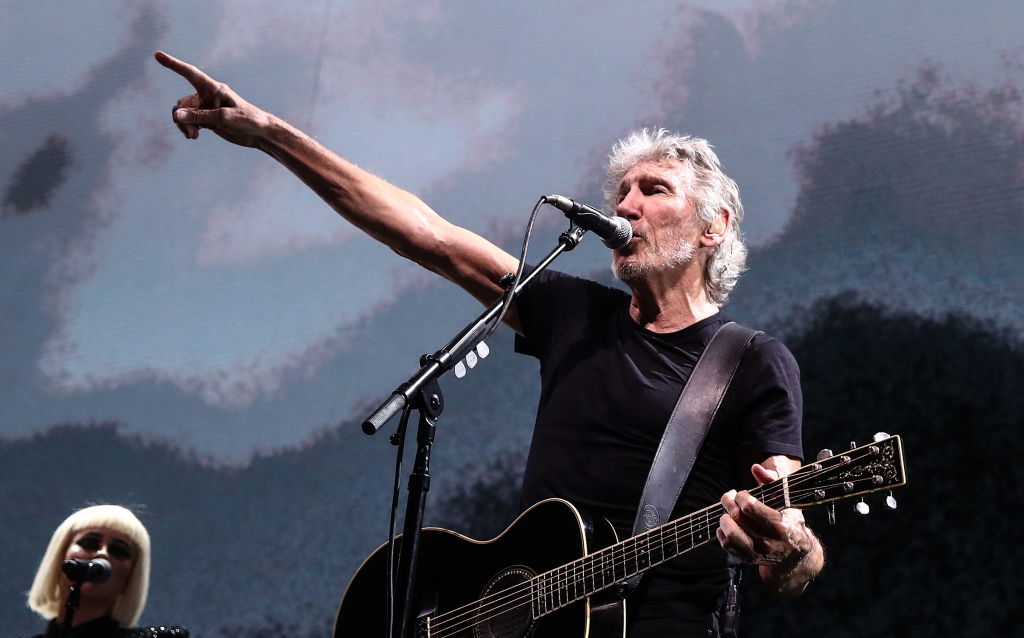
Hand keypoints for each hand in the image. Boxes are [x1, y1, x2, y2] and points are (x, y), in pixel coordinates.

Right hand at [154, 50, 270, 147]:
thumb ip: (199, 116)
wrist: (260, 133)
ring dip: (184, 125)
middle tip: (191, 134)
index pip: (190, 73)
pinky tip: (194, 137)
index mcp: (213, 88)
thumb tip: (177, 115)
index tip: (157, 55)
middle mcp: (208, 95)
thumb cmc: (247, 120)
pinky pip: (189, 120)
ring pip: (184, 113)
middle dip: (182, 118)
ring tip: (193, 136)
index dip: (173, 64)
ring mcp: (207, 107)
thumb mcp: (223, 118)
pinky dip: (188, 128)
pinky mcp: (208, 119)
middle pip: (183, 102)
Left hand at [716, 463, 813, 570]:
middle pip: (737, 517)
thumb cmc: (790, 522)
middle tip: (729, 497)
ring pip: (730, 533)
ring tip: (728, 512)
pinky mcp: (748, 559)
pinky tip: (727, 524)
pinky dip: (721, 532)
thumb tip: (755, 467)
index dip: (741, 496)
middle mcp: (768, 541)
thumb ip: (771, 482)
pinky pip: (727, 545)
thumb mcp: (787, 501)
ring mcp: (757, 552)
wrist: (796, 555)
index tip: (742, 494)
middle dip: (728, 502)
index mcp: (779, 525)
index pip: (750, 507)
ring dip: (724, 518)